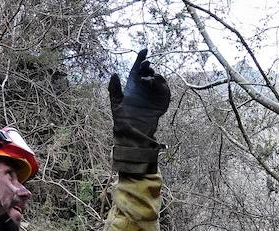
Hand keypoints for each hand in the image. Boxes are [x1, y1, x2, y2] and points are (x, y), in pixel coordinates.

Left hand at [108, 48, 169, 174]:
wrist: (133, 133)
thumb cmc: (122, 120)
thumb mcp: (116, 103)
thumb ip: (114, 89)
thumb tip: (115, 74)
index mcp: (133, 86)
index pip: (138, 69)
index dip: (141, 58)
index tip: (145, 50)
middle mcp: (144, 89)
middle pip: (148, 72)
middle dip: (148, 67)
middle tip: (147, 67)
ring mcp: (153, 95)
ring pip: (157, 80)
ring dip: (155, 76)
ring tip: (150, 78)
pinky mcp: (161, 102)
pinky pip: (164, 91)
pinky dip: (162, 85)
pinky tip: (156, 83)